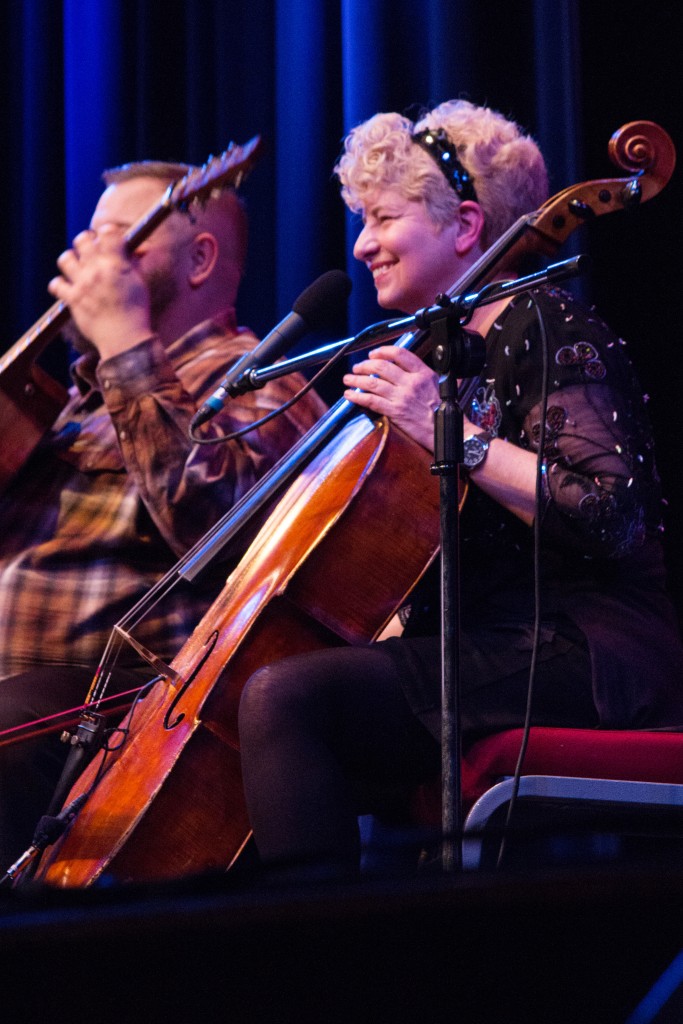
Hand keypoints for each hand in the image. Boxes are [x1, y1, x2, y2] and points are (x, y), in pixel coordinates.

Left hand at [48, 225, 152, 358]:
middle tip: (92, 252)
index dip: (108, 233)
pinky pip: (56, 284)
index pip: (108, 232)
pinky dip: (60, 285)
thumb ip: (134, 262)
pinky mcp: (72, 299)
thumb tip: (139, 248)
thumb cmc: (136, 311)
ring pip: (65, 258)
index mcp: (116, 264)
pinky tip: (69, 289)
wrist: (125, 339)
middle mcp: (97, 270)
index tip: (109, 239)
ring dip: (71, 261)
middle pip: (82, 239)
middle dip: (88, 242)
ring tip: (79, 269)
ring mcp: (82, 284)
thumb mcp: (139, 282)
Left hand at [343, 345, 439, 450]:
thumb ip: (422, 375)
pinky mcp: (395, 411)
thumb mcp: (438, 385)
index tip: (373, 354)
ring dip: (356, 380)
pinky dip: (357, 397)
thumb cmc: (443, 411)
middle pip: (382, 367)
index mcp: (423, 373)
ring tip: (348, 379)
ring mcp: (402, 397)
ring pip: (373, 383)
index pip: (400, 354)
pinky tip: (350, 395)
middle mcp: (411, 382)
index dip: (382, 352)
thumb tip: (407, 369)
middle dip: (365, 365)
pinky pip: (371, 401)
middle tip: (357, 367)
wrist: (445, 431)